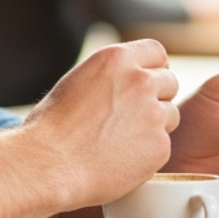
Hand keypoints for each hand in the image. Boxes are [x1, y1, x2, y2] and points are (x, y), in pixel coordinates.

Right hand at [16, 40, 180, 209]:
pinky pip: (163, 144)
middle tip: (132, 119)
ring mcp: (153, 113)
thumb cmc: (52, 127)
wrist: (48, 164)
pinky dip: (148, 153)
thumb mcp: (80, 80)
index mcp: (117, 59)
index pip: (157, 52)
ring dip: (155, 125)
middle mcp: (140, 80)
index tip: (145, 85)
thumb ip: (112, 75)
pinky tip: (121, 160)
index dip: (153, 69)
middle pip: (169, 82)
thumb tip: (131, 78)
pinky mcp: (159, 145)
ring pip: (170, 115)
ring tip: (122, 141)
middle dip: (156, 98)